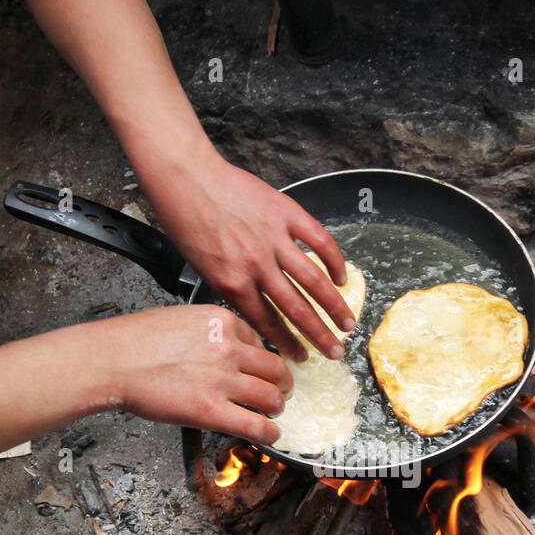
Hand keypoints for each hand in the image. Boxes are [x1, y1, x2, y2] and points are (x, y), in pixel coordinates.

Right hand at [104, 304, 292, 443]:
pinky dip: (269, 434)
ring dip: (276, 407)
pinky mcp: (212, 410)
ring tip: (273, 412)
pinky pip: (256, 426)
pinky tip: (270, 435)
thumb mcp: (181, 319)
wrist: (112, 360)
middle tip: (280, 391)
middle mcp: (229, 348)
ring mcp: (223, 380)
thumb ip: (208, 332)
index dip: (262, 358)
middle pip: (274, 368)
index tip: (262, 368)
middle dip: (281, 382)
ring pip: (271, 396)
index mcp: (222, 321)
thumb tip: (223, 347)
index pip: (259, 340)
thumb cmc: (134, 341)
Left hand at [139, 153, 354, 361]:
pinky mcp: (286, 213)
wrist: (186, 178)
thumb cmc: (186, 220)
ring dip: (335, 306)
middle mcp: (256, 265)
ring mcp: (274, 238)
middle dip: (320, 335)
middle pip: (297, 309)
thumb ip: (233, 289)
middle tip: (336, 352)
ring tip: (348, 323)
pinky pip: (319, 240)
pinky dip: (334, 261)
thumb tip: (259, 308)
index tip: (302, 356)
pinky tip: (341, 277)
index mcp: (232, 282)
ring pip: (314, 280)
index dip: (289, 344)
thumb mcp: (202, 269)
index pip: (269, 323)